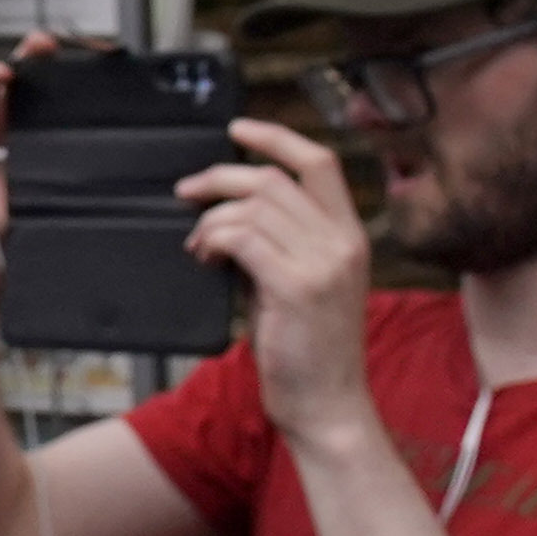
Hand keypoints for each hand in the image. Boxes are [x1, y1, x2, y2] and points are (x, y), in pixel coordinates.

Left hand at [182, 118, 374, 440]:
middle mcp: (343, 243)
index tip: (237, 128)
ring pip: (252, 207)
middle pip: (272, 179)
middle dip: (219, 177)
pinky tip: (204, 259)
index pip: (319, 163)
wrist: (326, 406)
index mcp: (350, 236)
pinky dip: (213, 240)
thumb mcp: (300, 282)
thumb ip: (278, 243)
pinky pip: (242, 237)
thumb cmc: (305, 348)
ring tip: (199, 248)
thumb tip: (228, 212)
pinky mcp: (297, 287)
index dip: (275, 137)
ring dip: (211, 220)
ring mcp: (324, 264)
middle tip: (186, 193)